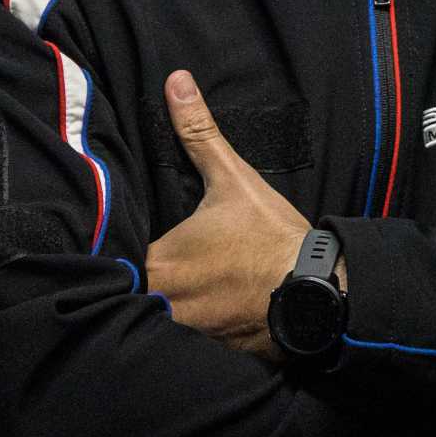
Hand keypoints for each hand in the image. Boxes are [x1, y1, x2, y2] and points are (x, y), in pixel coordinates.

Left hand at [144, 69, 307, 360]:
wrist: (322, 292)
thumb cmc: (272, 237)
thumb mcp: (235, 181)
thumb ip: (199, 135)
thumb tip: (176, 82)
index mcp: (160, 263)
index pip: (113, 260)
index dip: (117, 254)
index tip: (128, 247)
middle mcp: (163, 304)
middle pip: (129, 297)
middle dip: (134, 288)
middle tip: (149, 274)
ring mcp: (186, 334)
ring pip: (154, 324)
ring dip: (159, 314)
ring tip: (179, 299)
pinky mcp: (211, 354)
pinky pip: (185, 348)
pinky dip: (190, 338)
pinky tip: (206, 321)